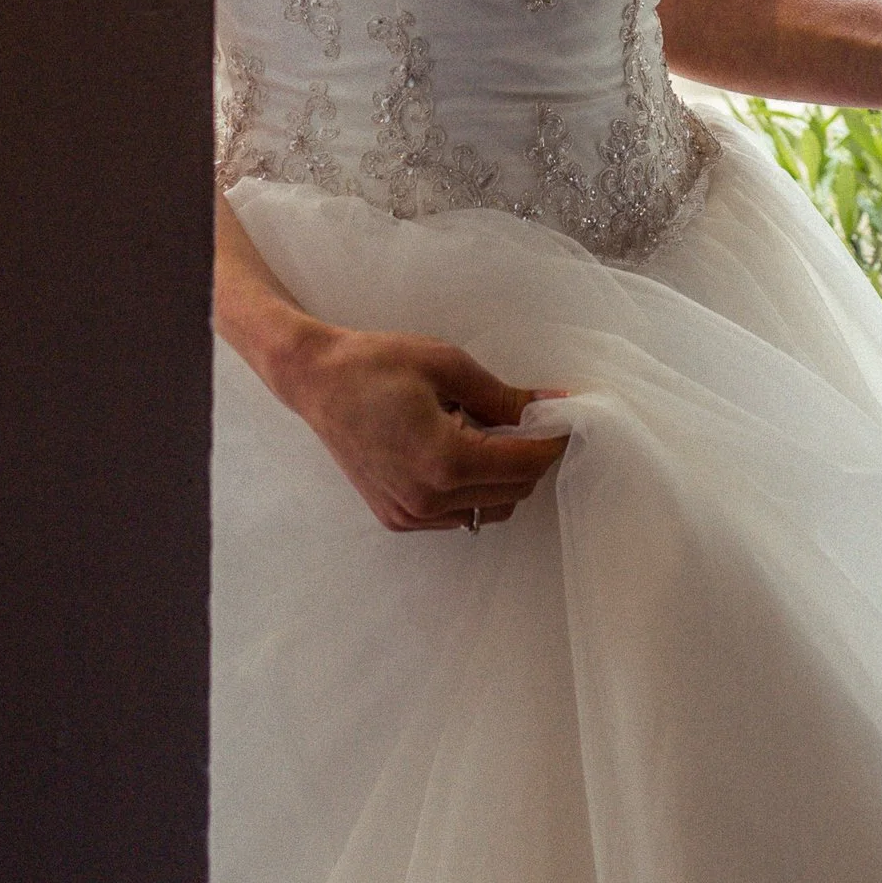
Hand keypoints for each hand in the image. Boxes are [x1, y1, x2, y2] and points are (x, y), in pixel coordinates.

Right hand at [283, 324, 568, 533]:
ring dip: (504, 478)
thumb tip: (554, 404)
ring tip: (488, 434)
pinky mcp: (397, 518)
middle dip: (531, 458)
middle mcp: (429, 499)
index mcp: (445, 461)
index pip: (525, 464)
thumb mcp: (447, 366)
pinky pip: (457, 516)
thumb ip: (504, 396)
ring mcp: (410, 514)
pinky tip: (459, 452)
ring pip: (489, 510)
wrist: (316, 381)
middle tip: (528, 420)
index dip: (552, 441)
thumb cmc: (377, 364)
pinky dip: (473, 491)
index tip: (564, 417)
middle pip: (514, 492)